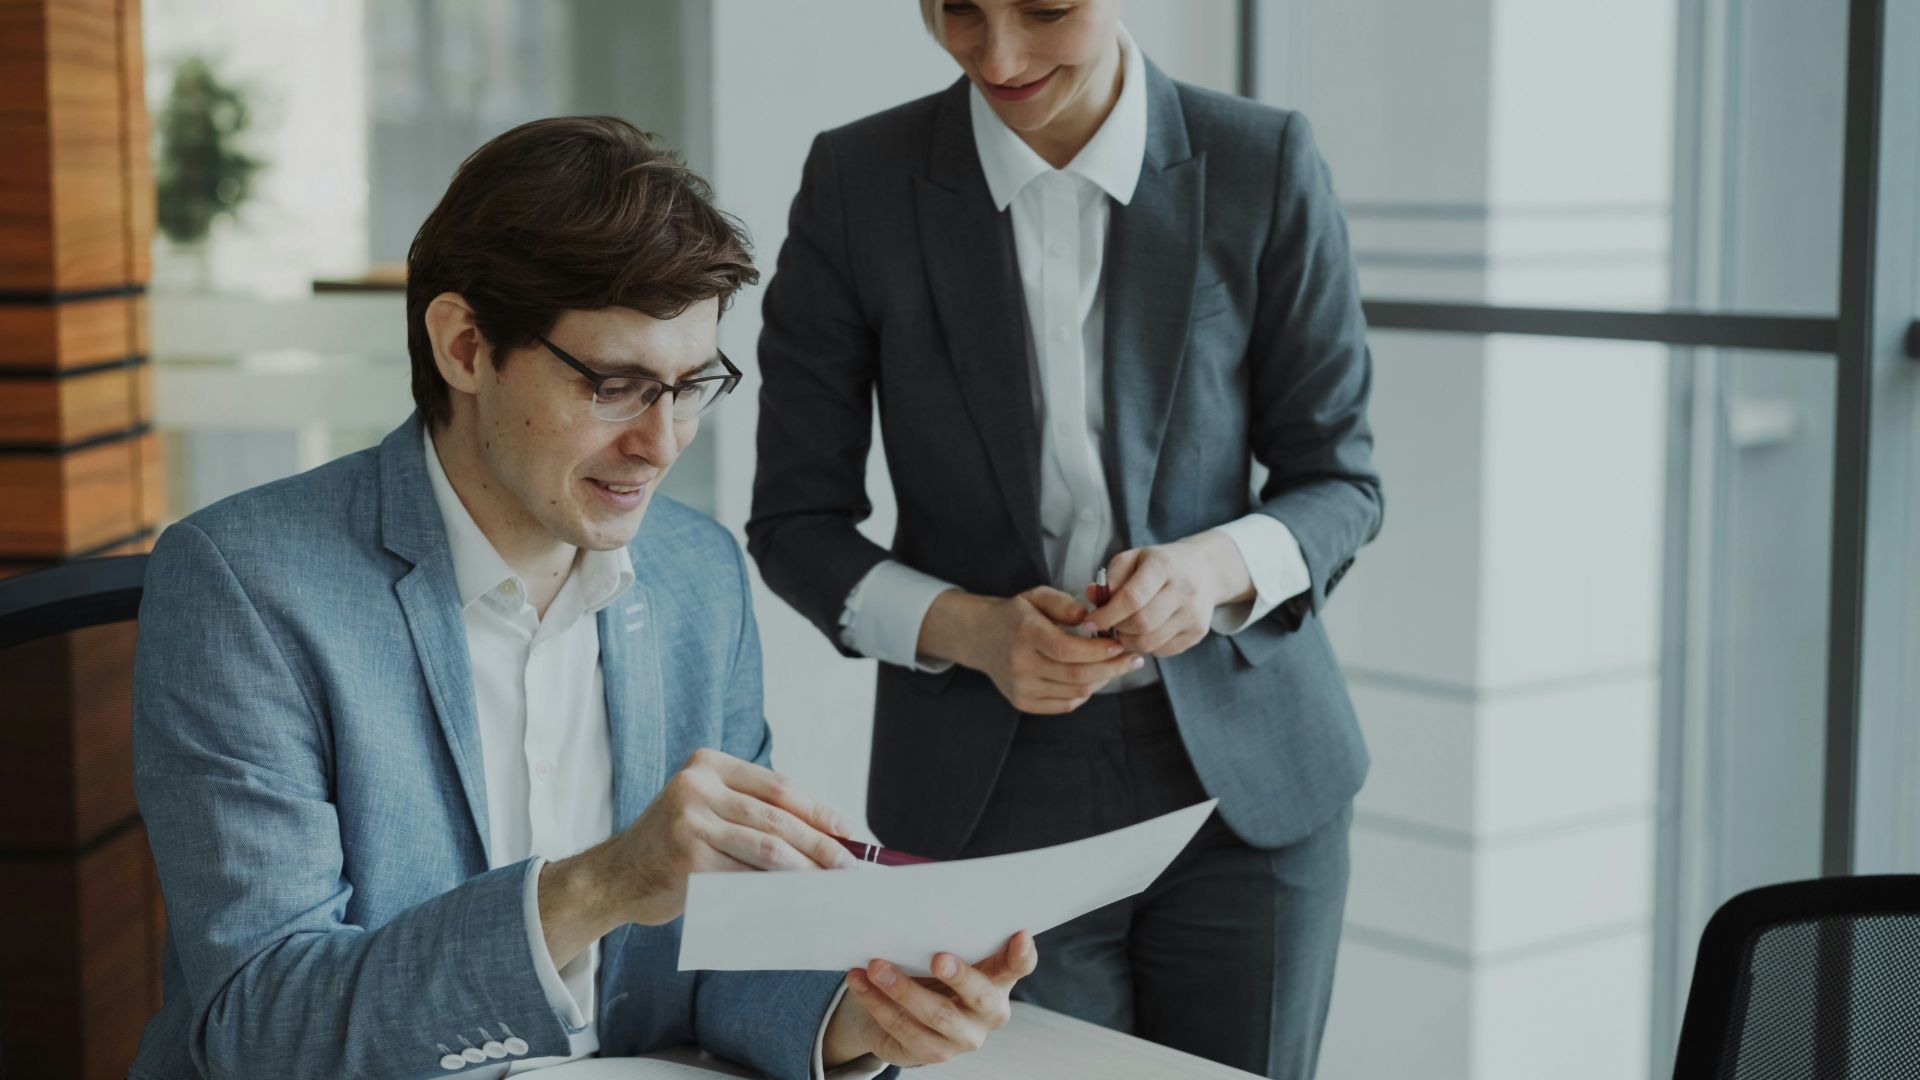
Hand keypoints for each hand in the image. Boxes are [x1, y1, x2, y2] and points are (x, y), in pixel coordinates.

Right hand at [544, 748, 855, 961]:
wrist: (616, 877)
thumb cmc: (674, 847)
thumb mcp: (708, 811)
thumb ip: (754, 815)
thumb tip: (825, 835)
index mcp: (708, 764)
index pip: (778, 786)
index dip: (819, 810)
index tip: (849, 832)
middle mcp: (696, 785)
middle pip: (777, 816)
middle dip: (820, 843)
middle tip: (849, 865)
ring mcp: (690, 821)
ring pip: (767, 846)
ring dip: (807, 868)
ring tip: (831, 884)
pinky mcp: (688, 859)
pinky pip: (747, 876)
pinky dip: (778, 890)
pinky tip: (797, 900)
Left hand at [822, 931, 1037, 1067]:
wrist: (903, 1014)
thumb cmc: (928, 969)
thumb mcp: (941, 949)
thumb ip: (943, 932)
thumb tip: (916, 894)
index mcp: (999, 978)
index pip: (1019, 966)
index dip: (1021, 953)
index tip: (1019, 934)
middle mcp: (989, 1011)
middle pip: (980, 996)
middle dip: (960, 976)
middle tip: (938, 958)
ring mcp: (964, 1036)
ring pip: (937, 1015)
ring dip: (902, 989)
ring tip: (876, 966)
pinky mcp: (935, 1053)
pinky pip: (904, 1029)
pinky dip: (878, 1003)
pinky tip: (861, 983)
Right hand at [920, 586, 1143, 713]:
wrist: (981, 638)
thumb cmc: (1016, 615)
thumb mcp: (1037, 596)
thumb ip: (1064, 603)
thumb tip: (1090, 617)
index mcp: (1025, 633)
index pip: (1067, 649)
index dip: (1099, 650)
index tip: (1120, 644)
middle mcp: (1020, 664)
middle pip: (1076, 675)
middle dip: (1111, 669)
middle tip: (1132, 659)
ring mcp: (1021, 688)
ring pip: (1075, 692)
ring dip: (1102, 680)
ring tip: (1115, 666)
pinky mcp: (1023, 703)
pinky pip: (1065, 704)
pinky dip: (1085, 692)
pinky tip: (1092, 678)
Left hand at [1087, 531, 1252, 657]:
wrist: (1204, 570)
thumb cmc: (1160, 564)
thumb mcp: (1134, 559)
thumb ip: (1111, 578)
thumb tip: (1092, 597)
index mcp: (1163, 566)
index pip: (1131, 598)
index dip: (1106, 614)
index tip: (1090, 622)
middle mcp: (1184, 589)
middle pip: (1141, 624)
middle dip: (1117, 629)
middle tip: (1110, 624)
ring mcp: (1194, 613)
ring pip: (1150, 643)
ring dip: (1129, 641)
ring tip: (1123, 630)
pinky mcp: (1199, 632)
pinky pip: (1162, 651)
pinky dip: (1146, 646)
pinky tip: (1144, 632)